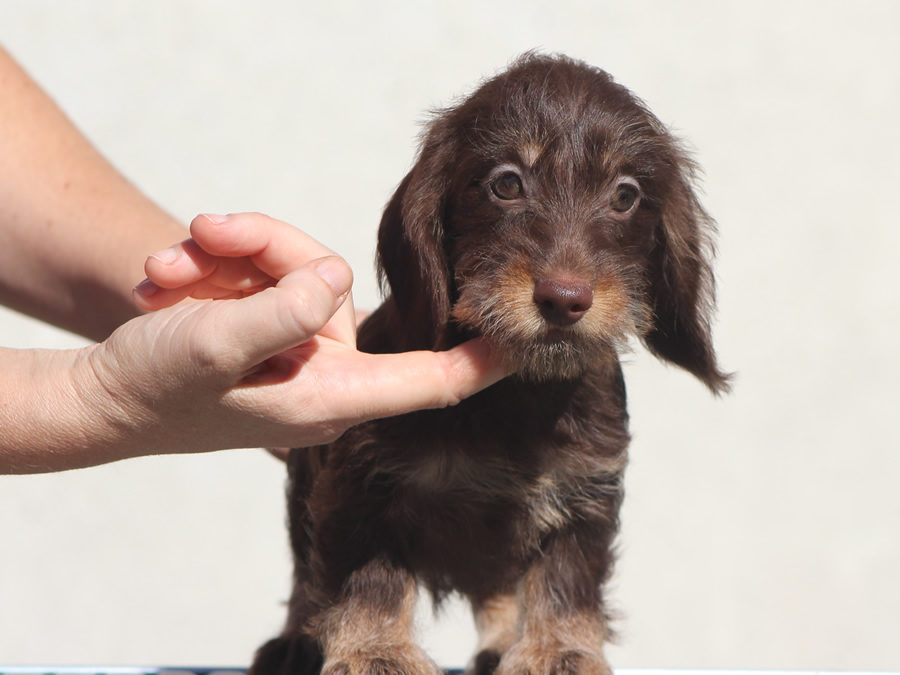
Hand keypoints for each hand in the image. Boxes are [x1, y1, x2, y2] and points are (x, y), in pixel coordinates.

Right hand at [83, 213, 507, 454]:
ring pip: (295, 263)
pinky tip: (164, 279)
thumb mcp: (211, 346)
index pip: (433, 381)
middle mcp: (326, 367)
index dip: (484, 359)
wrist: (100, 396)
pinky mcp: (271, 320)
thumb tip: (334, 276)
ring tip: (165, 268)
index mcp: (333, 395)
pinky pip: (262, 269)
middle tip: (201, 237)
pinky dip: (212, 264)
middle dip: (266, 247)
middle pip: (336, 279)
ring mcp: (299, 341)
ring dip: (225, 252)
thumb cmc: (154, 387)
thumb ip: (281, 310)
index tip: (531, 334)